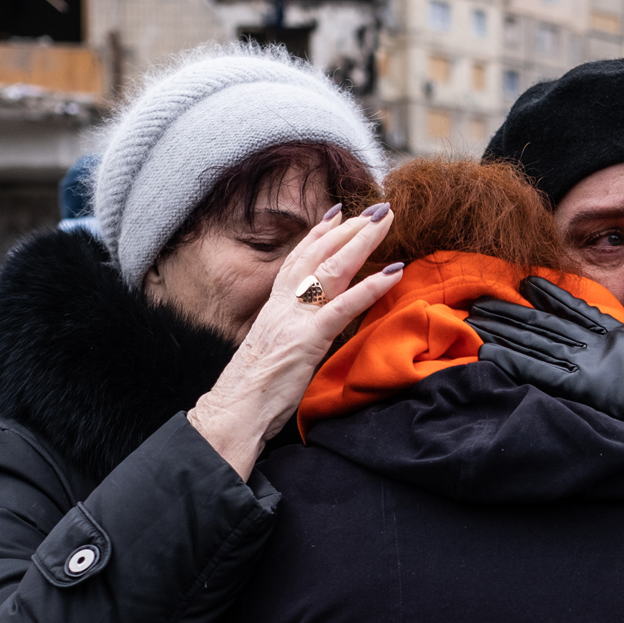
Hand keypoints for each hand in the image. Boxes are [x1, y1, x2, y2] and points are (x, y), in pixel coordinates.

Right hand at [189, 204, 405, 479]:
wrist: (230, 415)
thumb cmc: (249, 396)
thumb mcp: (273, 355)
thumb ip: (290, 336)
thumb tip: (307, 333)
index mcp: (273, 310)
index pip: (297, 261)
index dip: (319, 235)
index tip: (339, 212)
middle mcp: (282, 307)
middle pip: (318, 255)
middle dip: (349, 227)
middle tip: (378, 207)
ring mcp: (294, 320)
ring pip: (331, 269)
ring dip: (362, 241)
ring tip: (386, 220)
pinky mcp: (307, 341)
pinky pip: (343, 307)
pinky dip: (371, 286)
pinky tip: (393, 270)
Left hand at [467, 277, 623, 465]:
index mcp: (618, 334)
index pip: (576, 309)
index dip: (549, 295)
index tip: (526, 282)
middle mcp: (598, 344)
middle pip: (544, 322)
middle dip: (510, 311)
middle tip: (480, 299)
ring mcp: (589, 363)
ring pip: (534, 340)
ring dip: (502, 330)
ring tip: (474, 318)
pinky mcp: (583, 386)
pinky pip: (539, 371)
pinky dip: (513, 360)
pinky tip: (488, 352)